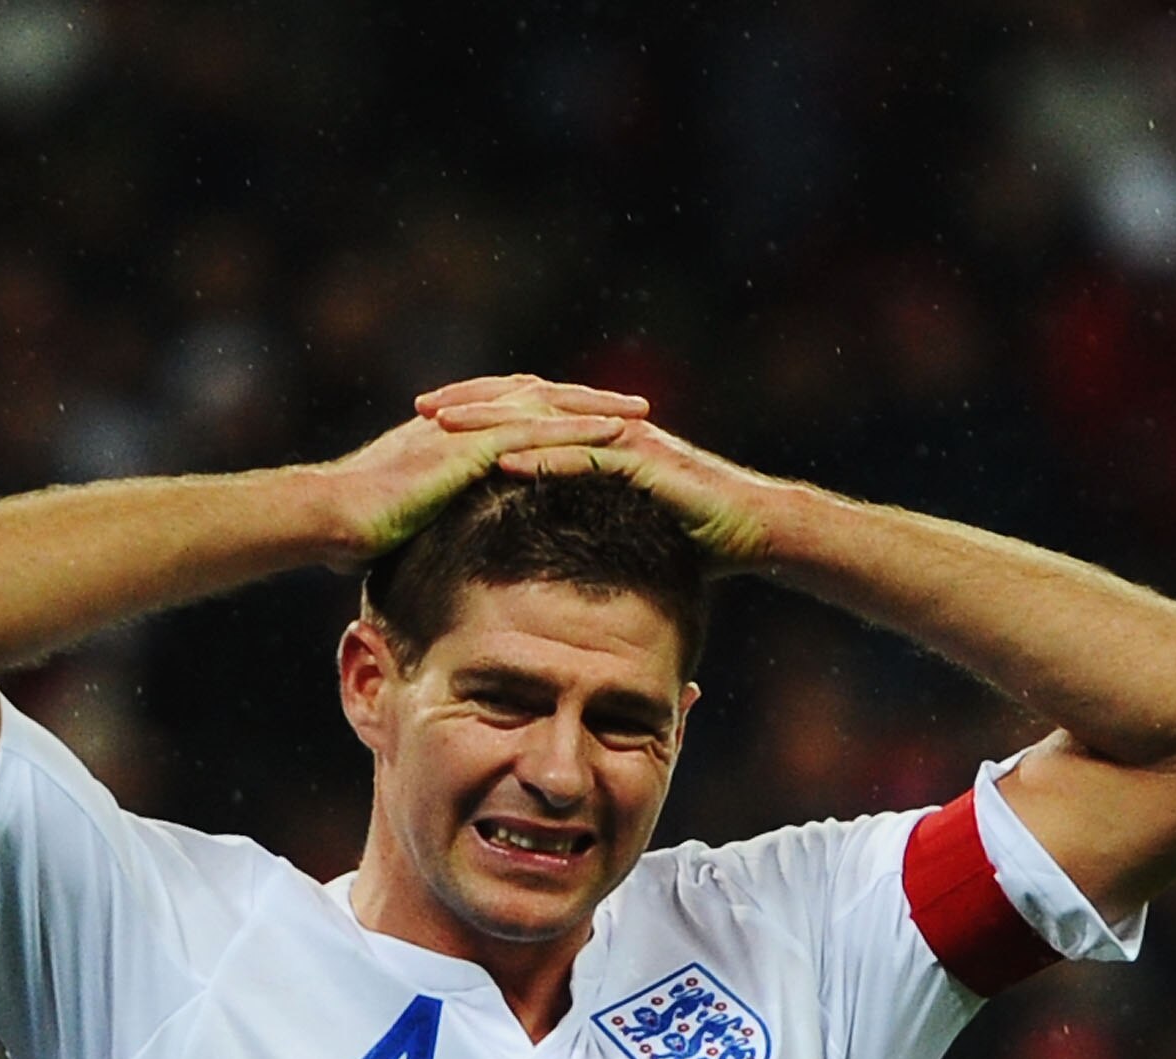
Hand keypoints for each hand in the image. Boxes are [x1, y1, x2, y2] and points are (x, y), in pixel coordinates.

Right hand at [325, 376, 646, 565]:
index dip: (555, 415)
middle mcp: (463, 422)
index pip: (513, 412)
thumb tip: (436, 553)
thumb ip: (429, 523)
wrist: (327, 517)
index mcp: (450, 435)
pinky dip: (578, 430)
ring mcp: (467, 430)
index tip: (592, 422)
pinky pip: (536, 432)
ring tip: (641, 414)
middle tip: (634, 407)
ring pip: (545, 406)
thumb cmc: (352, 530)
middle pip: (538, 397)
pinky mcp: (470, 448)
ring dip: (595, 408)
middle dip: (587, 401)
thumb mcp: (404, 522)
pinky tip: (614, 435)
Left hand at [421, 382, 777, 569]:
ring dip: (492, 423)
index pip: (526, 412)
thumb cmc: (696, 534)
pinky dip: (541, 456)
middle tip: (420, 409)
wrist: (755, 528)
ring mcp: (624, 439)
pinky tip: (502, 461)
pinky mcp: (644, 461)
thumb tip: (549, 538)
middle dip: (472, 404)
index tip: (428, 421)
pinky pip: (583, 455)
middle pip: (526, 403)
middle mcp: (605, 427)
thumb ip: (589, 516)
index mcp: (596, 436)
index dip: (479, 413)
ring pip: (546, 421)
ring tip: (444, 428)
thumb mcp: (627, 523)